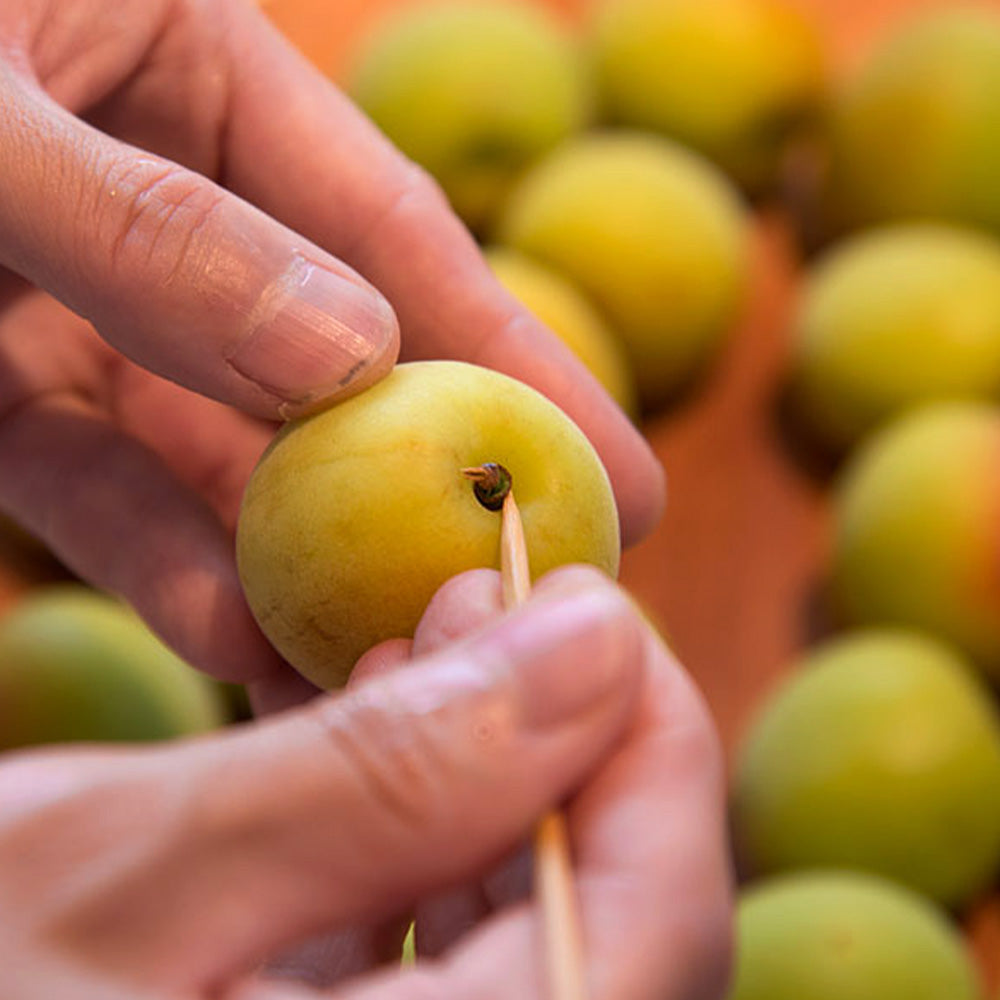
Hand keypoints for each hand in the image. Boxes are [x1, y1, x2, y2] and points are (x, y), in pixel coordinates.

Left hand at [0, 0, 663, 707]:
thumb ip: (148, 229)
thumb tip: (348, 353)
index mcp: (179, 48)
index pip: (394, 228)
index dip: (519, 354)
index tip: (623, 469)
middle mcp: (149, 175)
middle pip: (330, 352)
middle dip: (420, 477)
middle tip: (523, 586)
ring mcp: (72, 282)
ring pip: (222, 437)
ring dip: (298, 544)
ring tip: (386, 649)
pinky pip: (101, 475)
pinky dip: (167, 551)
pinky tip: (240, 628)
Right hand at [0, 566, 729, 999]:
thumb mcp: (121, 873)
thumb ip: (388, 770)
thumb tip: (598, 636)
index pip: (657, 933)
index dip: (654, 743)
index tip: (589, 601)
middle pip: (613, 927)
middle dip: (567, 739)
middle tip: (487, 602)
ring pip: (537, 933)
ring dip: (501, 776)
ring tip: (423, 645)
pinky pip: (448, 957)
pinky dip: (434, 834)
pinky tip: (376, 737)